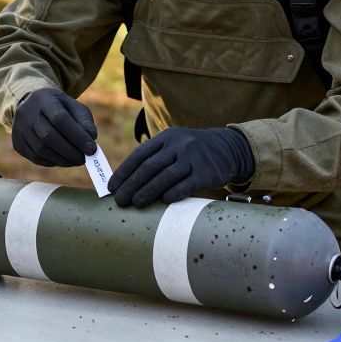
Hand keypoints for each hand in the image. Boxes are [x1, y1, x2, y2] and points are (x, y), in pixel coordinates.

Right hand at [10, 89, 96, 166]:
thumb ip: (84, 122)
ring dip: (63, 159)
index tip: (92, 149)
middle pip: (48, 136)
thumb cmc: (58, 107)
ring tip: (77, 160)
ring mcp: (19, 129)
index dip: (77, 136)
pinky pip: (36, 158)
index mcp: (43, 99)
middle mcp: (26, 113)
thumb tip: (90, 140)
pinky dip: (53, 162)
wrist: (32, 106)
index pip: (60, 119)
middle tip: (85, 159)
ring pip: (41, 150)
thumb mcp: (73, 107)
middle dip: (70, 151)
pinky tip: (64, 160)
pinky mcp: (17, 143)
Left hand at [108, 126, 253, 207]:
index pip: (139, 155)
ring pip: (165, 177)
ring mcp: (193, 158)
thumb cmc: (192, 152)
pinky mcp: (206, 172)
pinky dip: (172, 194)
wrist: (227, 148)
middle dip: (131, 185)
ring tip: (136, 204)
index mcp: (166, 138)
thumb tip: (126, 182)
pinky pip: (185, 185)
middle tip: (120, 200)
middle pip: (149, 167)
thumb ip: (155, 158)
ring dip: (148, 191)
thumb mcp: (174, 145)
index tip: (113, 187)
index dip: (124, 172)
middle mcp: (179, 145)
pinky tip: (163, 201)